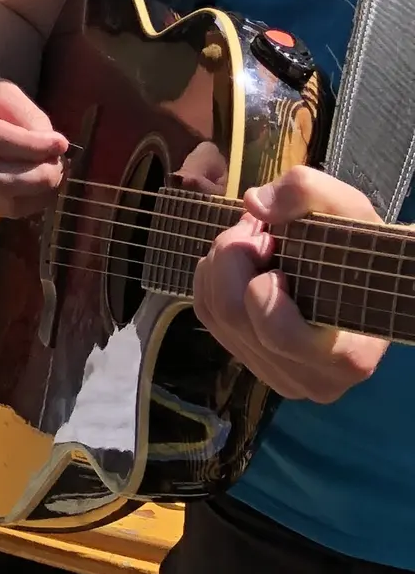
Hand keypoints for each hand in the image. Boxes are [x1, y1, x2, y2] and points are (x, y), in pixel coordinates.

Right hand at [0, 70, 66, 214]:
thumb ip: (27, 117)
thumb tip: (54, 150)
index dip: (33, 147)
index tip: (61, 143)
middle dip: (39, 176)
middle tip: (60, 162)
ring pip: (3, 201)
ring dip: (38, 192)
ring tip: (51, 171)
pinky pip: (2, 209)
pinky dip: (28, 200)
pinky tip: (36, 182)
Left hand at [192, 164, 389, 403]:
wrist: (365, 282)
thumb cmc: (360, 250)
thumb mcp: (349, 211)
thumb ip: (309, 193)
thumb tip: (254, 203)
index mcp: (347, 357)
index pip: (279, 333)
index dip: (261, 281)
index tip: (275, 243)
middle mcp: (311, 380)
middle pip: (232, 314)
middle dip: (232, 255)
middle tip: (258, 230)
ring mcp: (278, 377)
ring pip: (214, 314)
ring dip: (221, 262)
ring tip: (254, 242)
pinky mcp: (252, 363)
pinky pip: (207, 316)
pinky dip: (212, 276)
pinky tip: (240, 262)